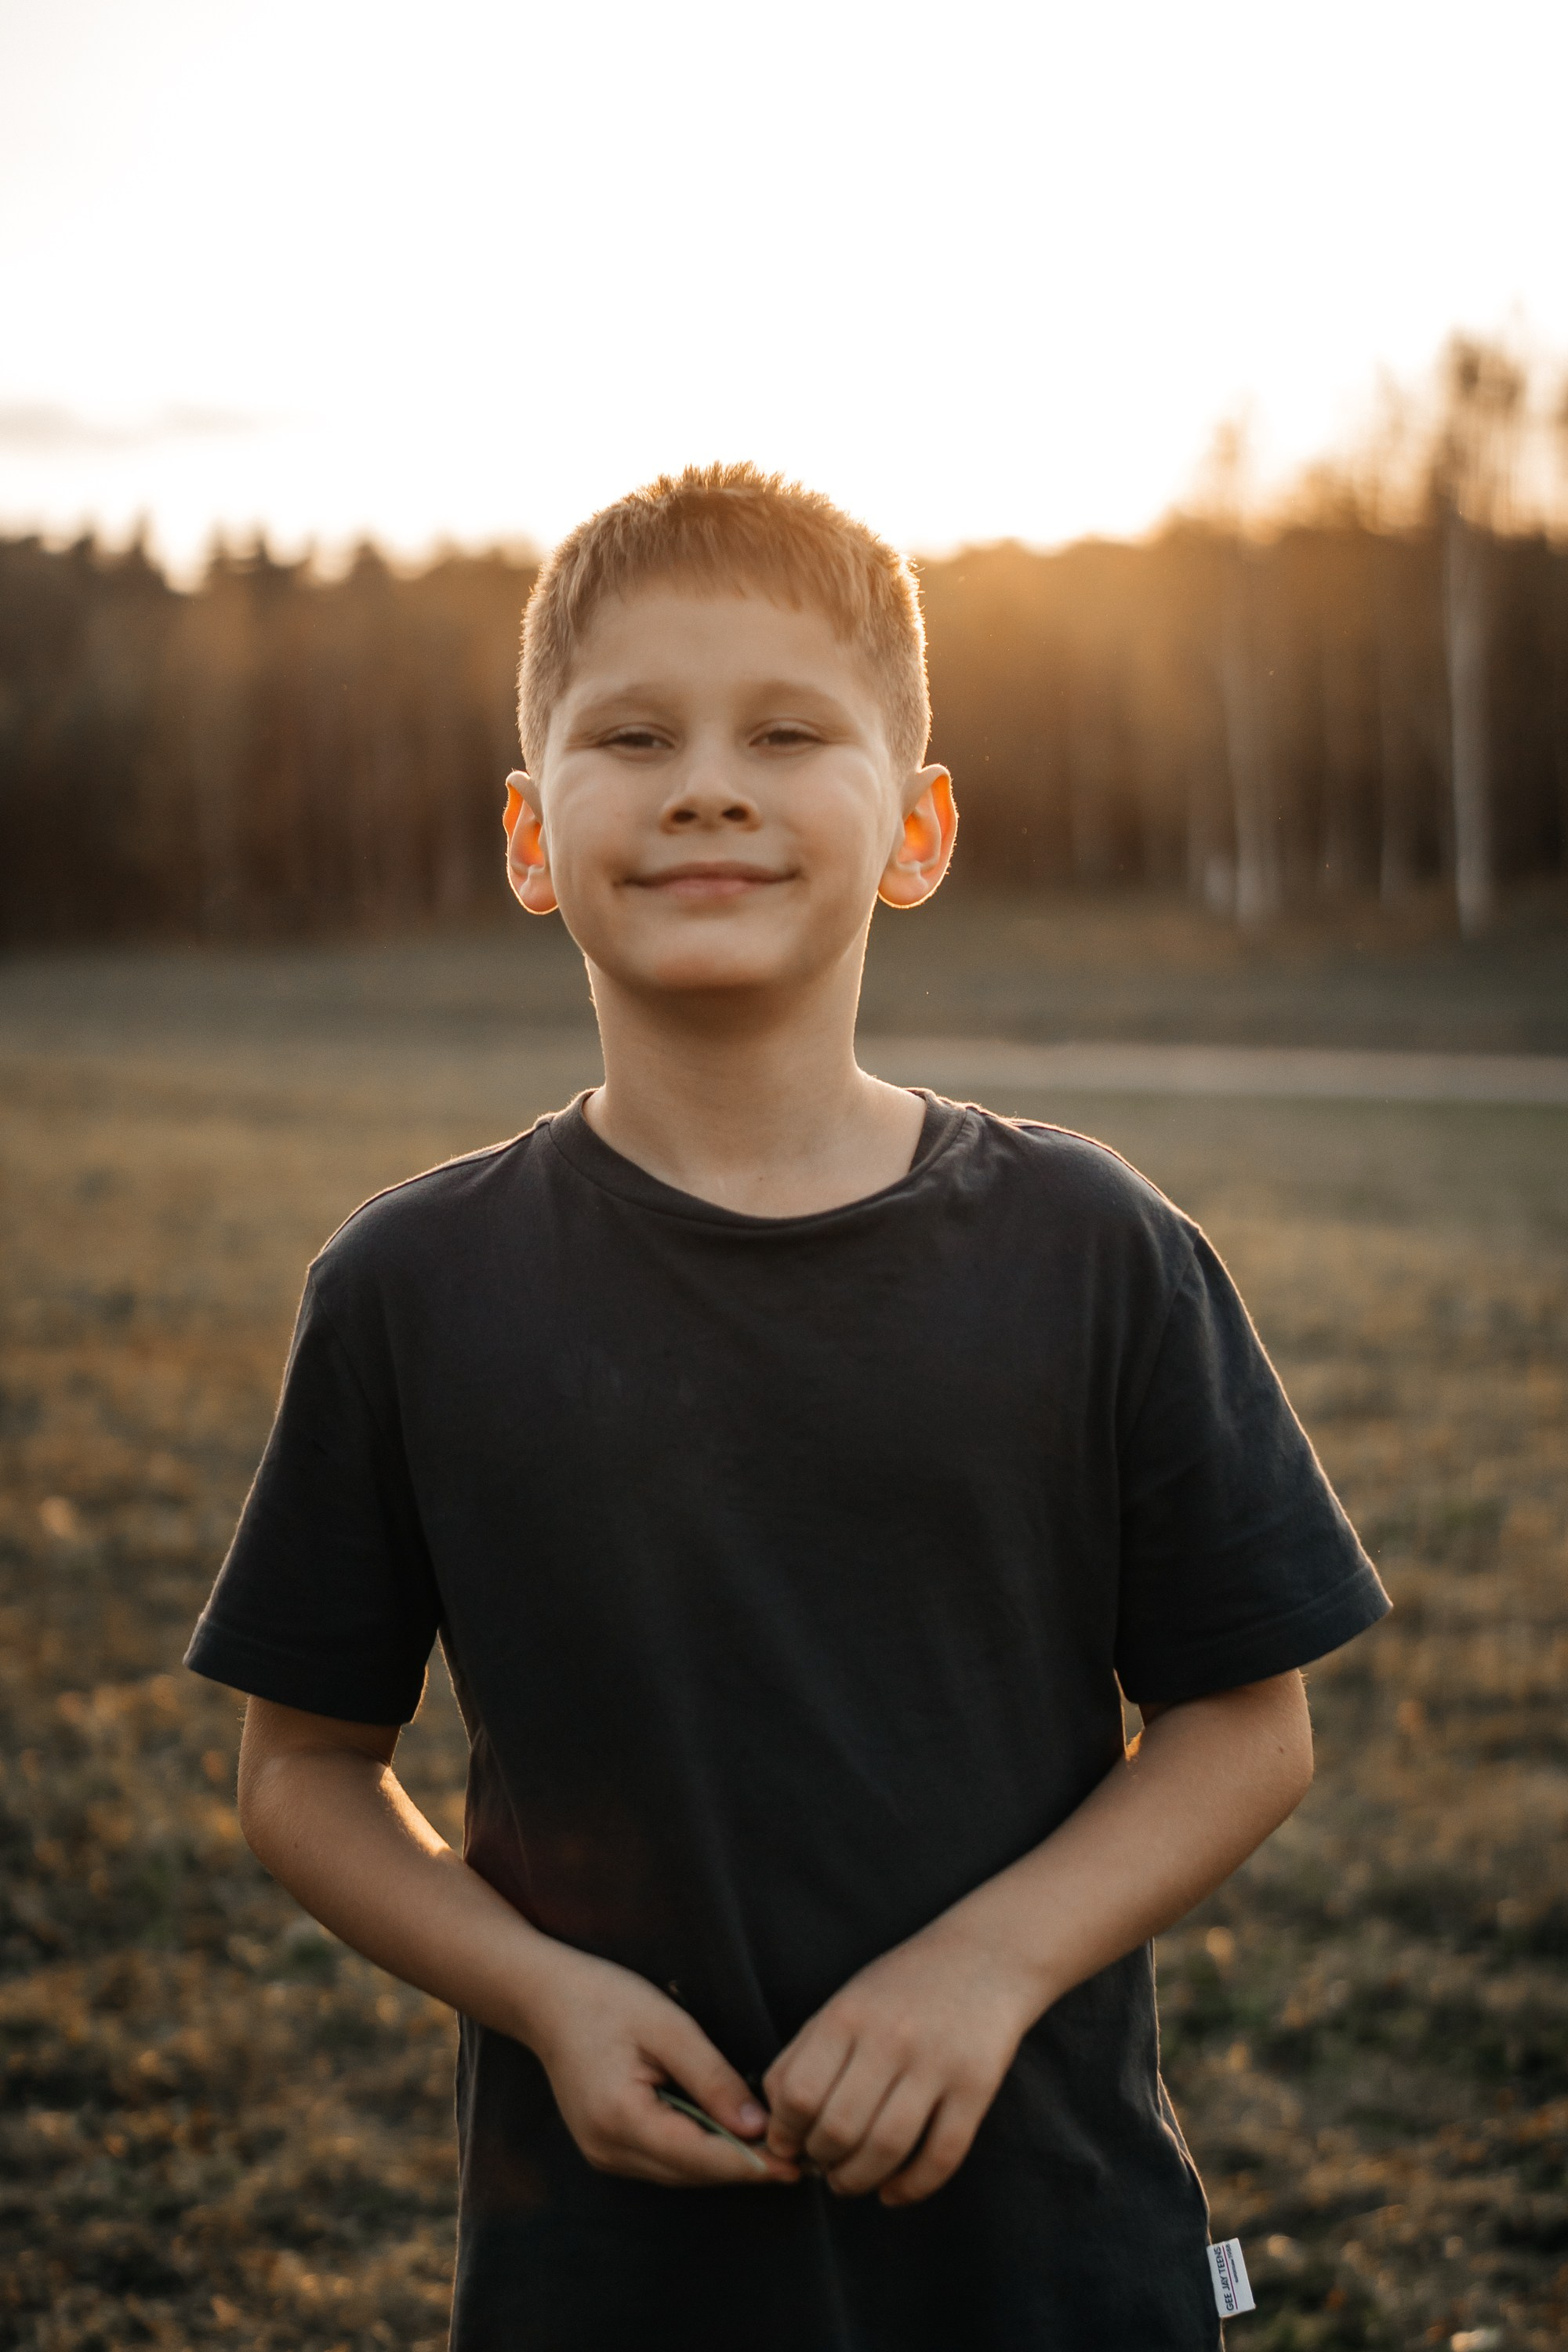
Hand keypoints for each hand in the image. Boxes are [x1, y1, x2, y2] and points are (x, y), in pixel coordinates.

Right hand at [525, 1944, 797, 2187]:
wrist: (546, 1999)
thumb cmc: (607, 2000)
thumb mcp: (669, 2027)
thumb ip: (713, 2079)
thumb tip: (757, 2127)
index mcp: (621, 2118)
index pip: (699, 2157)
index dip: (751, 2164)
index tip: (797, 2165)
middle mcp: (608, 2148)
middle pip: (691, 2172)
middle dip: (744, 2168)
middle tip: (799, 2160)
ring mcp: (602, 2153)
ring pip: (678, 2172)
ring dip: (723, 2164)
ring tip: (775, 2152)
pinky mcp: (605, 2146)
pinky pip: (662, 2160)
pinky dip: (697, 2153)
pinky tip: (729, 2138)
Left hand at [762, 1922, 1033, 2204]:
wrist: (986, 1955)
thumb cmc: (901, 1987)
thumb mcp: (845, 2004)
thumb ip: (803, 2056)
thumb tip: (776, 2127)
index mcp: (849, 2014)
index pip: (799, 2094)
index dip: (786, 2133)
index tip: (789, 2145)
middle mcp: (891, 2038)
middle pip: (839, 2128)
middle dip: (822, 2161)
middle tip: (823, 2165)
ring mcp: (937, 2063)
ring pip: (886, 2149)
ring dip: (859, 2180)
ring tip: (849, 2181)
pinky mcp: (977, 2087)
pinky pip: (941, 2156)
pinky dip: (911, 2188)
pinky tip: (893, 2192)